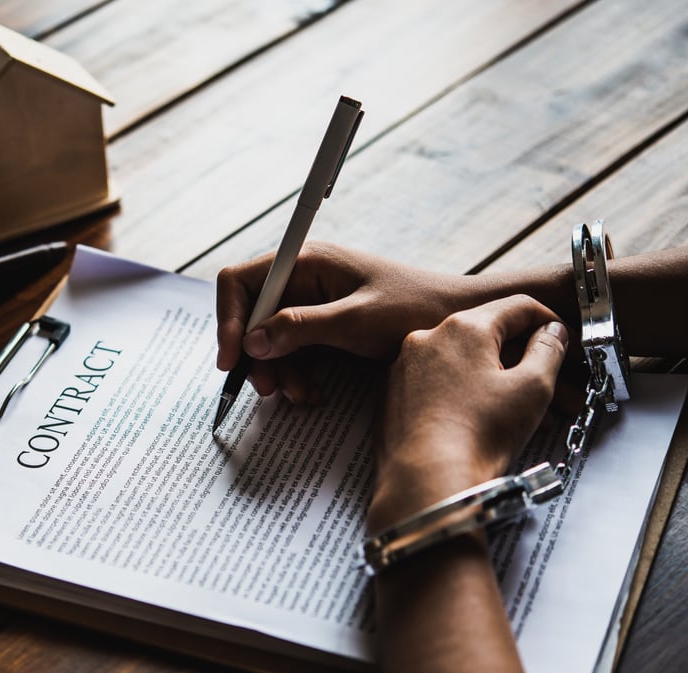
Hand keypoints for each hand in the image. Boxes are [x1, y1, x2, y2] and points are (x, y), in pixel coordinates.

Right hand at [216, 242, 466, 401]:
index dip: (228, 320)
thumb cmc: (416, 309)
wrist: (459, 320)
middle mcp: (303, 278)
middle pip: (251, 316)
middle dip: (256, 356)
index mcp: (306, 262)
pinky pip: (293, 351)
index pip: (241, 282)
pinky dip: (297, 375)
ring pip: (270, 340)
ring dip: (279, 372)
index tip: (232, 359)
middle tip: (268, 390)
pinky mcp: (324, 326)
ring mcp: (313, 303)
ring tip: (301, 396)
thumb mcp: (356, 321)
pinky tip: (313, 393)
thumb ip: (301, 328)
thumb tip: (252, 341)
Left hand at [368, 295, 568, 531]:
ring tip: (516, 410)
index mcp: (463, 327)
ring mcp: (403, 366)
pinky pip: (433, 382)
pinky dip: (459, 392)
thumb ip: (548, 350)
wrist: (424, 479)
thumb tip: (551, 332)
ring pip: (458, 360)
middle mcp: (426, 337)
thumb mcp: (533, 387)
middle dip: (519, 356)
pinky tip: (476, 419)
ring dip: (489, 376)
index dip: (548, 321)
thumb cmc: (480, 434)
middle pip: (485, 333)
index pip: (516, 307)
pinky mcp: (390, 394)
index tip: (562, 343)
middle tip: (549, 384)